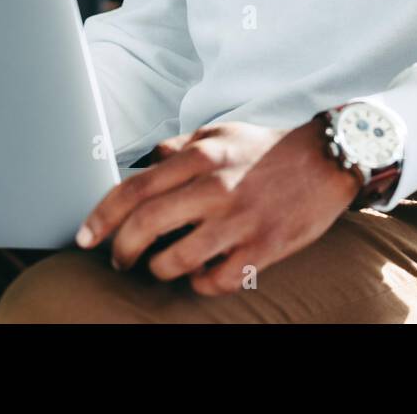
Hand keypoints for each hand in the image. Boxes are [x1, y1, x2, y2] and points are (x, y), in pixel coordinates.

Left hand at [75, 119, 362, 295]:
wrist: (330, 160)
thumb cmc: (269, 149)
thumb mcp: (221, 134)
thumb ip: (179, 148)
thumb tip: (144, 164)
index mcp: (202, 157)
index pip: (133, 190)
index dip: (100, 218)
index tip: (85, 237)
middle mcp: (215, 188)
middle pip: (144, 228)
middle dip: (120, 251)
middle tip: (119, 260)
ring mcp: (239, 222)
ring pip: (174, 262)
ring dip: (158, 270)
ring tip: (161, 266)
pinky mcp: (262, 249)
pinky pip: (213, 281)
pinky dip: (199, 283)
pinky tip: (201, 272)